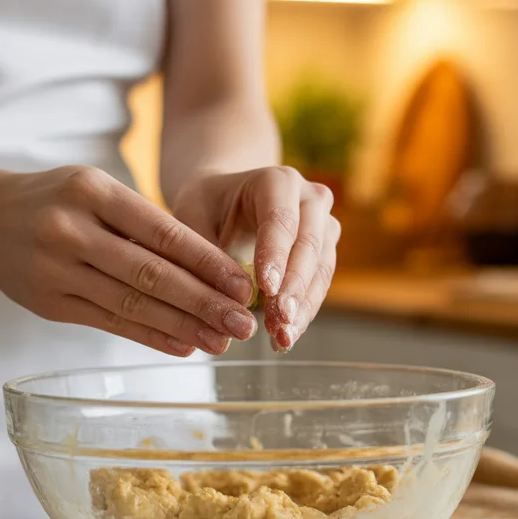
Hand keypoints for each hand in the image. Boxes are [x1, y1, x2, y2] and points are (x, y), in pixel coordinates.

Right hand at [0, 166, 257, 355]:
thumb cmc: (56, 201)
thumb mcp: (94, 191)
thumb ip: (142, 224)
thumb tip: (212, 269)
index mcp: (91, 191)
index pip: (162, 231)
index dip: (207, 261)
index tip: (243, 284)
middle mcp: (70, 229)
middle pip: (150, 273)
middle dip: (203, 302)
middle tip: (243, 322)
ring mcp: (55, 269)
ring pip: (131, 303)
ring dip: (183, 326)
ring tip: (221, 341)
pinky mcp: (49, 303)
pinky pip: (109, 322)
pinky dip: (150, 336)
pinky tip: (184, 345)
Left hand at [172, 166, 339, 350]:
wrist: (225, 202)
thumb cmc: (207, 207)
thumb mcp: (192, 220)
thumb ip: (204, 254)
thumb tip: (221, 301)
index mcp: (277, 181)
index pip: (281, 219)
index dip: (276, 254)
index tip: (267, 288)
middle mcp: (310, 198)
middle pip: (308, 245)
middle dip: (294, 288)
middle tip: (279, 321)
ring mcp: (323, 225)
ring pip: (321, 269)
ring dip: (302, 306)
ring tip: (282, 337)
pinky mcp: (325, 251)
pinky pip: (319, 284)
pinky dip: (303, 312)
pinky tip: (285, 336)